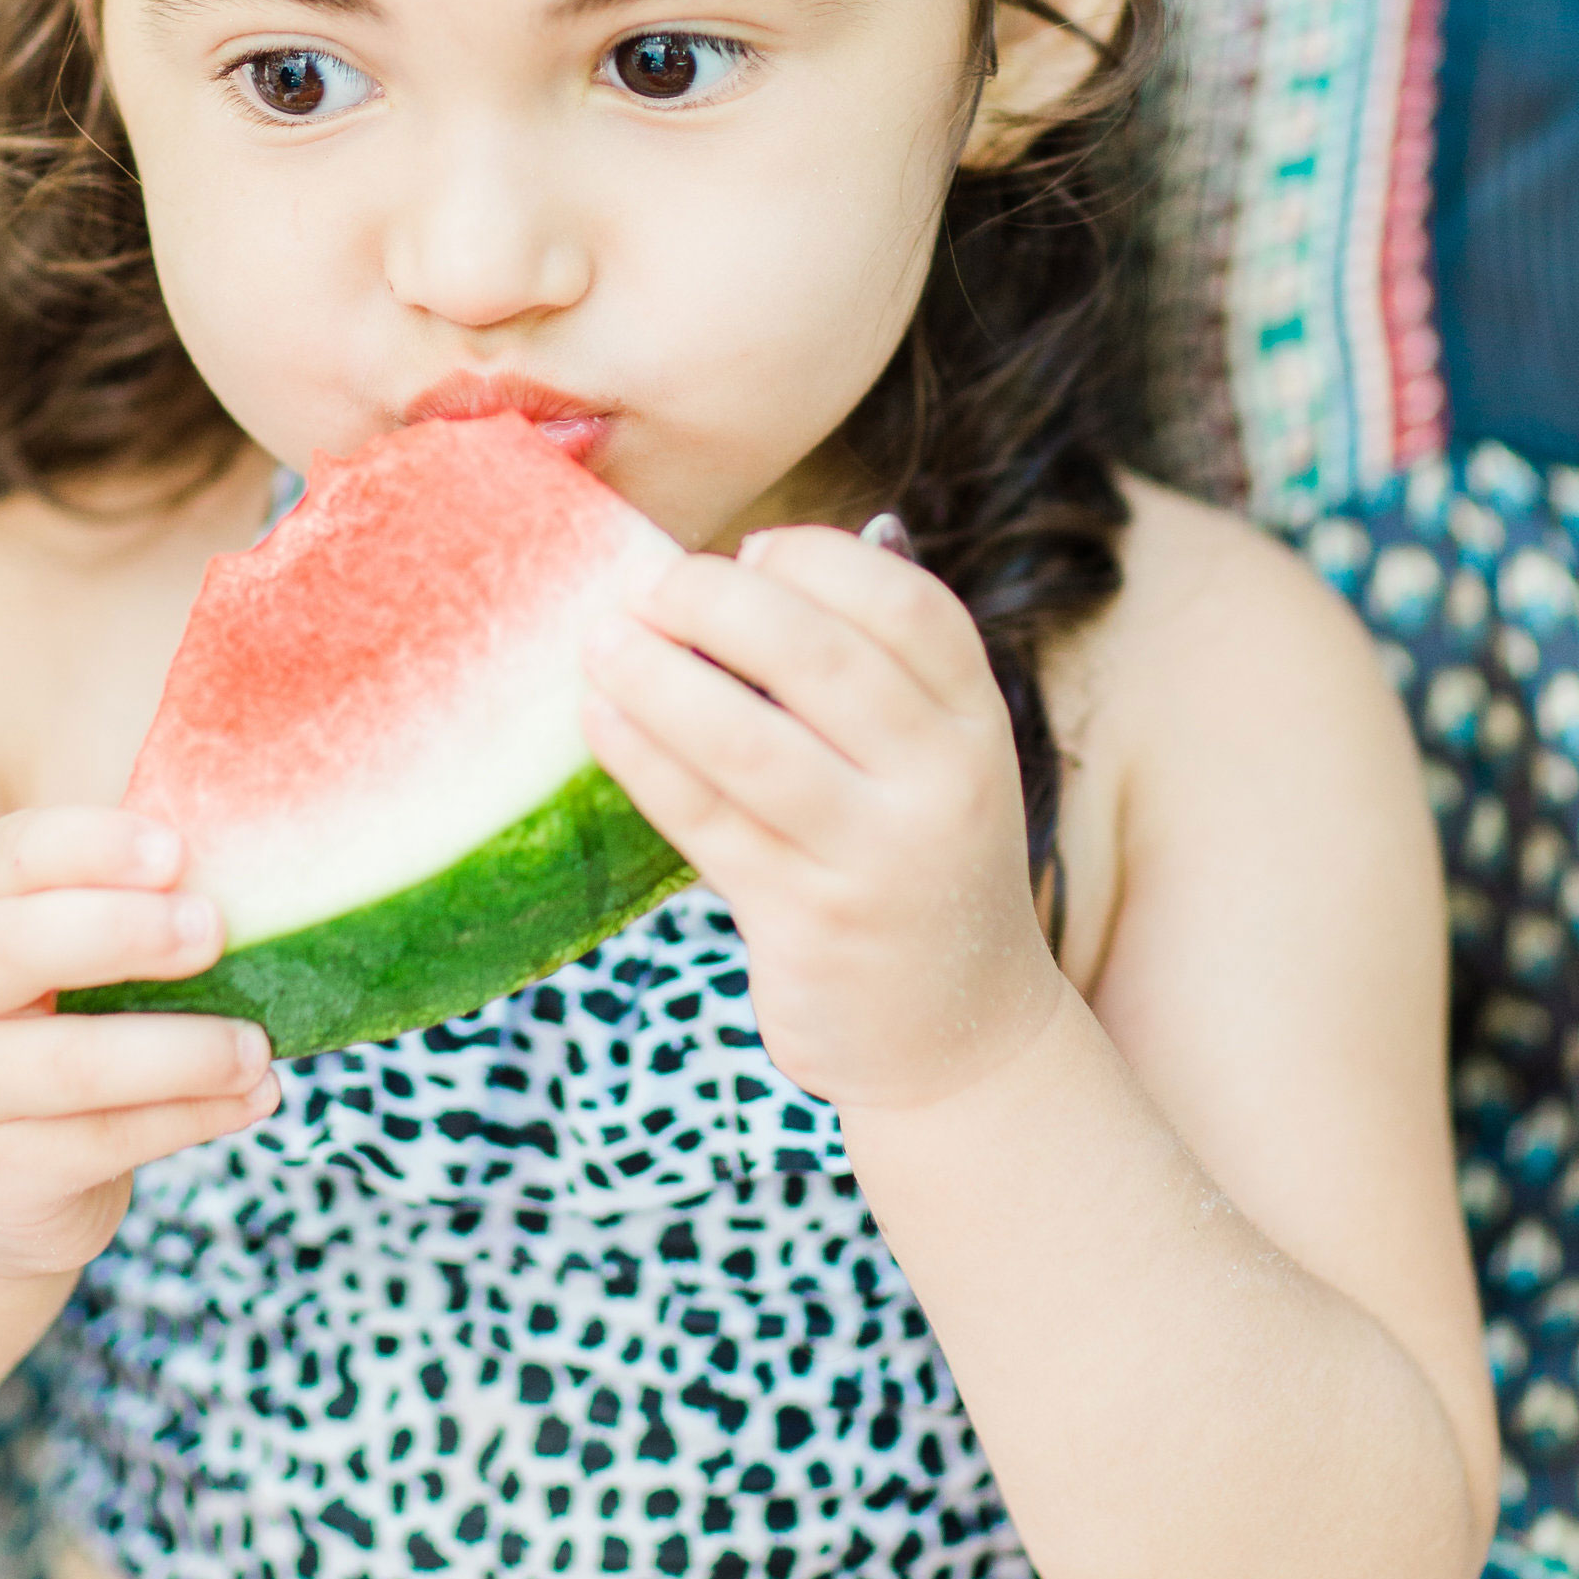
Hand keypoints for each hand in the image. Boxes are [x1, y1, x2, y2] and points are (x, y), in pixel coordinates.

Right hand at [0, 808, 277, 1280]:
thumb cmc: (54, 1033)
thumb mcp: (66, 961)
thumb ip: (133, 907)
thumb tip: (253, 857)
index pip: (12, 854)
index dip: (94, 845)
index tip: (176, 852)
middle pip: (13, 945)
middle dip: (122, 932)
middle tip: (214, 931)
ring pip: (74, 1064)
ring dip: (185, 1052)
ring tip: (257, 1048)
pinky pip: (107, 1142)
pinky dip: (194, 1118)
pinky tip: (253, 1097)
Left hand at [580, 527, 1060, 1112]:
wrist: (957, 1030)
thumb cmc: (917, 857)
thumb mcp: (935, 756)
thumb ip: (870, 662)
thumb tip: (759, 551)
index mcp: (978, 720)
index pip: (908, 606)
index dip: (818, 560)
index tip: (748, 548)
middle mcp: (943, 783)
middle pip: (822, 658)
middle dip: (715, 602)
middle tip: (647, 583)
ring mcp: (876, 858)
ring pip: (748, 743)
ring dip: (659, 677)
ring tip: (600, 638)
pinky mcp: (808, 922)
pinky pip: (705, 822)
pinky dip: (643, 759)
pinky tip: (600, 715)